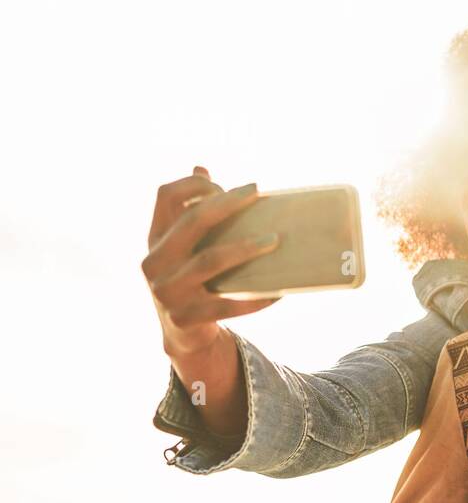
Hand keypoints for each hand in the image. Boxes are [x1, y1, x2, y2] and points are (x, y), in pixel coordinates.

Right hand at [142, 166, 279, 357]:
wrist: (183, 335)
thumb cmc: (191, 278)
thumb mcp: (183, 248)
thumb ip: (190, 212)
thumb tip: (201, 167)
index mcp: (155, 239)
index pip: (165, 196)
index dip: (193, 185)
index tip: (223, 185)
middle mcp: (154, 263)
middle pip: (192, 223)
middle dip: (227, 204)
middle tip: (256, 193)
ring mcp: (168, 292)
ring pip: (210, 261)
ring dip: (245, 248)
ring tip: (274, 240)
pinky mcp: (187, 318)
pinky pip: (228, 304)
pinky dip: (256, 297)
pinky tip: (279, 290)